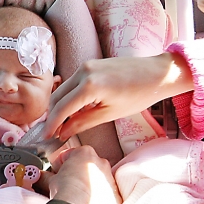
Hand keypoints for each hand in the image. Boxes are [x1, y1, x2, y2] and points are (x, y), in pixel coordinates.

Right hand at [38, 147, 120, 203]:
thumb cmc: (66, 190)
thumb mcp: (51, 179)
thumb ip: (46, 175)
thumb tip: (39, 176)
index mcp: (86, 153)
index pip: (73, 154)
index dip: (63, 163)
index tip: (58, 171)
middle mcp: (102, 163)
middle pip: (89, 166)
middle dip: (78, 173)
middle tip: (67, 184)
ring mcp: (110, 180)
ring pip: (99, 180)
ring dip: (90, 186)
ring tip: (78, 197)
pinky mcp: (115, 196)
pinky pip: (107, 195)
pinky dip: (99, 199)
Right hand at [44, 54, 192, 140]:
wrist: (157, 73)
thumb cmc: (139, 94)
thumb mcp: (110, 114)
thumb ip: (82, 123)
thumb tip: (63, 132)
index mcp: (88, 86)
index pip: (61, 108)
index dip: (51, 125)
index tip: (45, 138)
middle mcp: (83, 71)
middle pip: (57, 97)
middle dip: (52, 116)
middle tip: (52, 133)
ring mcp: (85, 65)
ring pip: (63, 89)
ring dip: (60, 106)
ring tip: (63, 124)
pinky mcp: (90, 64)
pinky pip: (72, 83)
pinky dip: (69, 97)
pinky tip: (75, 110)